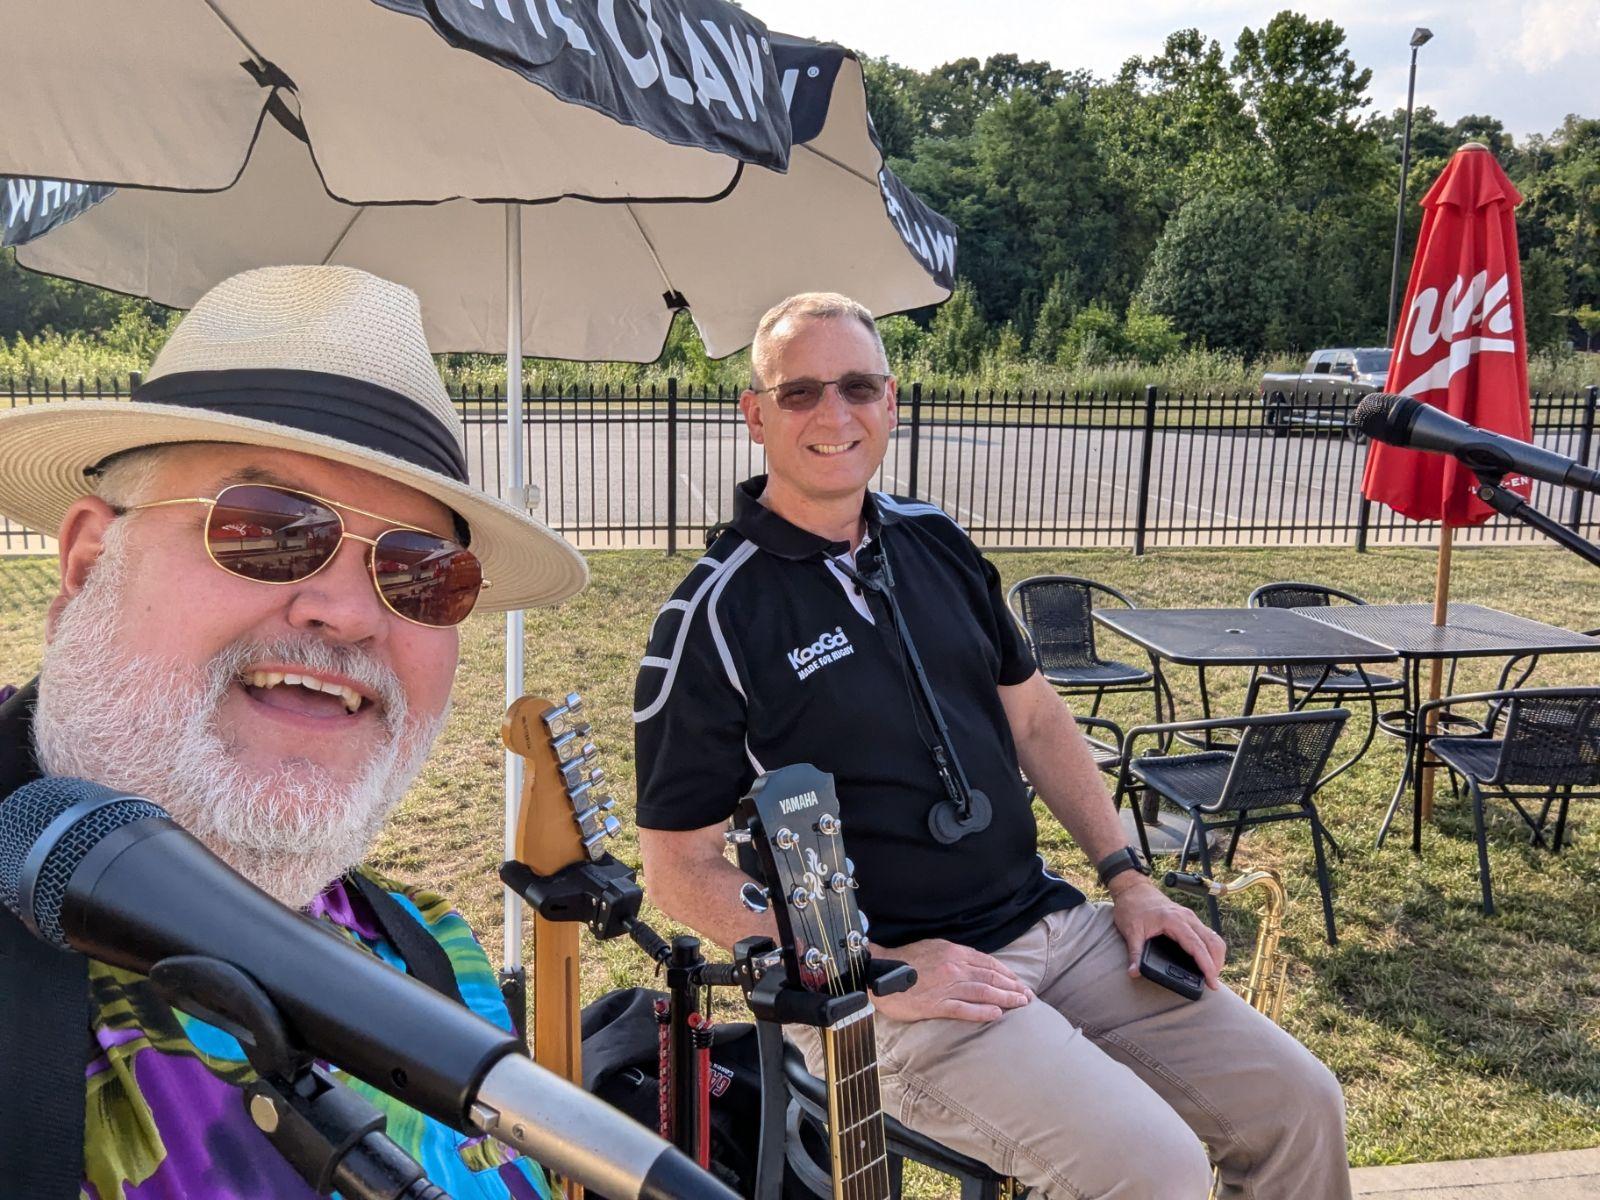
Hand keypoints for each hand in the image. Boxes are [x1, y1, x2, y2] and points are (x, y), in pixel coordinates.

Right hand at [870, 938, 1033, 1022]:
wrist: (879, 973)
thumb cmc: (903, 960)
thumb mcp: (932, 947)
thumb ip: (953, 955)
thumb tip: (973, 963)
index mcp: (953, 952)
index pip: (987, 963)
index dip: (1006, 972)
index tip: (1018, 981)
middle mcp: (953, 968)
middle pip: (990, 978)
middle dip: (1012, 987)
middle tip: (1028, 996)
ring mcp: (946, 987)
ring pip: (983, 992)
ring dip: (1005, 998)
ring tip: (1020, 1005)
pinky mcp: (936, 1005)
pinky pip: (965, 1009)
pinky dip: (983, 1011)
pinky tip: (996, 1014)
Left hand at [1108, 876, 1226, 988]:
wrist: (1133, 888)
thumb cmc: (1132, 906)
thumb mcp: (1130, 931)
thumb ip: (1134, 953)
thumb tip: (1134, 972)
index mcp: (1174, 920)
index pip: (1197, 946)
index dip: (1206, 965)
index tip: (1211, 980)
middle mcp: (1187, 917)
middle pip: (1212, 942)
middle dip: (1216, 964)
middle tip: (1213, 983)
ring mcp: (1189, 917)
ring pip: (1213, 937)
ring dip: (1216, 956)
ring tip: (1211, 974)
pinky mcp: (1189, 918)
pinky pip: (1207, 934)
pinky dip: (1211, 948)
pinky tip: (1207, 959)